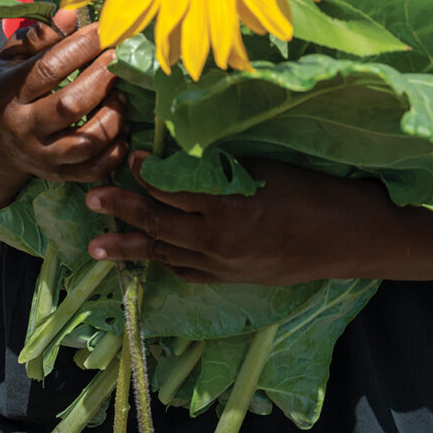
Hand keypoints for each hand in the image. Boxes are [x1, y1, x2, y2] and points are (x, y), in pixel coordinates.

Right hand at [0, 9, 127, 184]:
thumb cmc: (12, 87)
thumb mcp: (12, 57)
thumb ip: (40, 35)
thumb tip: (72, 13)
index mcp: (7, 93)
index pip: (49, 68)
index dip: (82, 46)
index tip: (104, 30)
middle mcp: (22, 128)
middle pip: (70, 106)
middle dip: (102, 78)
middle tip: (118, 59)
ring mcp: (42, 157)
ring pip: (86, 142)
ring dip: (113, 114)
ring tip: (121, 93)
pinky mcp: (60, 176)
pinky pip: (95, 169)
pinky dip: (116, 149)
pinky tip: (121, 125)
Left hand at [84, 153, 366, 285]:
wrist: (342, 235)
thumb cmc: (307, 189)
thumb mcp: (260, 168)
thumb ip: (218, 169)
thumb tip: (181, 158)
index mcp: (224, 207)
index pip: (170, 189)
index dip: (146, 172)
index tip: (131, 154)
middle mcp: (217, 241)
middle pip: (157, 224)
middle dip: (121, 210)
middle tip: (90, 197)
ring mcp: (222, 264)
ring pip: (165, 254)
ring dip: (130, 246)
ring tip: (97, 246)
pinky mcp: (231, 278)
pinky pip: (187, 272)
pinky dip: (165, 261)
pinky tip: (150, 257)